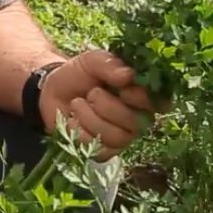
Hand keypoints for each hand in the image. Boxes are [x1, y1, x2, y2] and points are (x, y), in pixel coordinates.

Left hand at [38, 50, 161, 159]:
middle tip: (92, 93)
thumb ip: (110, 64)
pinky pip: (98, 149)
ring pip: (117, 137)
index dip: (141, 98)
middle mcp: (137, 119)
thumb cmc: (80, 75)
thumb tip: (128, 76)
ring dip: (90, 118)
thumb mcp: (91, 61)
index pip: (160, 103)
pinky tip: (73, 119)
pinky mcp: (103, 151)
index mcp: (142, 95)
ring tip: (77, 103)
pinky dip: (80, 131)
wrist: (52, 91)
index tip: (122, 88)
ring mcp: (122, 137)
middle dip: (108, 106)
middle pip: (135, 123)